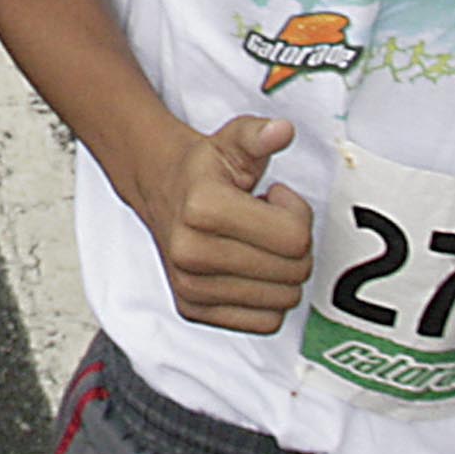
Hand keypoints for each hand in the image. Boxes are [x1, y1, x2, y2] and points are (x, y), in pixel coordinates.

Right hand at [140, 114, 315, 332]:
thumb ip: (258, 135)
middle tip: (267, 221)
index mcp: (202, 208)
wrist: (158, 188)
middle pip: (294, 271)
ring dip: (281, 271)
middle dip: (294, 243)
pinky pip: (266, 323)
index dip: (297, 213)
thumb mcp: (231, 142)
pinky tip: (248, 268)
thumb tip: (281, 131)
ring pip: (284, 300)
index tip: (273, 197)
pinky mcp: (194, 310)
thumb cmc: (202, 169)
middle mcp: (190, 253)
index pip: (295, 238)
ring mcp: (190, 286)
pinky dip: (268, 298)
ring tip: (255, 242)